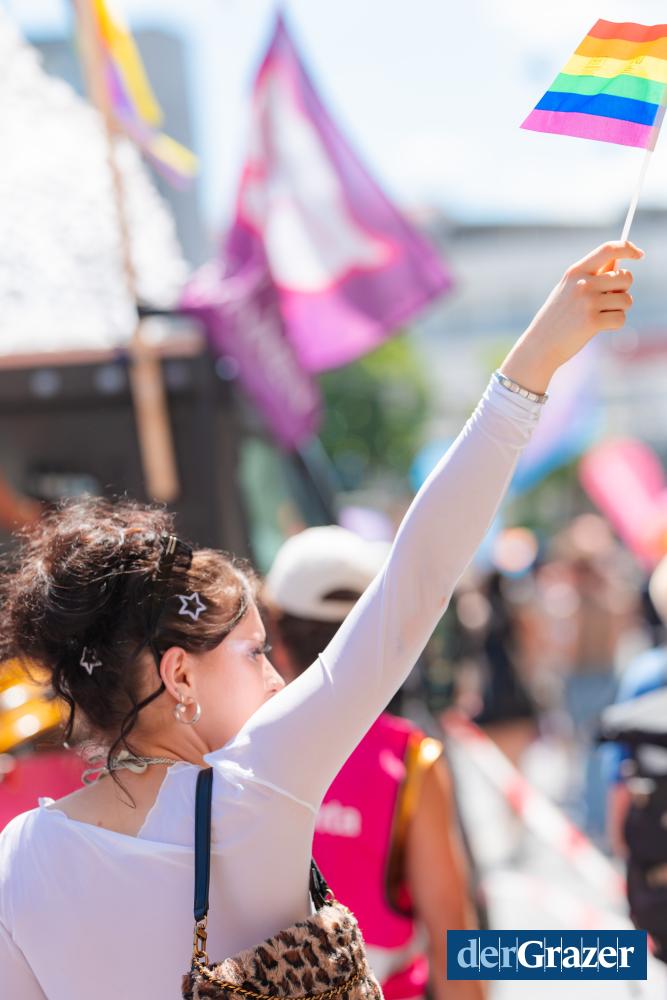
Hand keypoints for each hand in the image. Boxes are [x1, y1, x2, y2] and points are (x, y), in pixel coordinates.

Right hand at [500, 240, 643, 394]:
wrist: (540, 345)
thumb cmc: (558, 317)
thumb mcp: (569, 290)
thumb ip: (592, 276)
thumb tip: (620, 262)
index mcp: (576, 272)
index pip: (609, 249)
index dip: (628, 248)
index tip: (638, 255)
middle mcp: (583, 284)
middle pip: (626, 278)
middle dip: (623, 290)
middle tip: (610, 300)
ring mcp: (588, 303)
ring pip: (626, 300)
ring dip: (619, 309)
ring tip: (600, 316)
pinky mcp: (593, 322)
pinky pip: (621, 319)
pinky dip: (614, 324)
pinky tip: (598, 327)